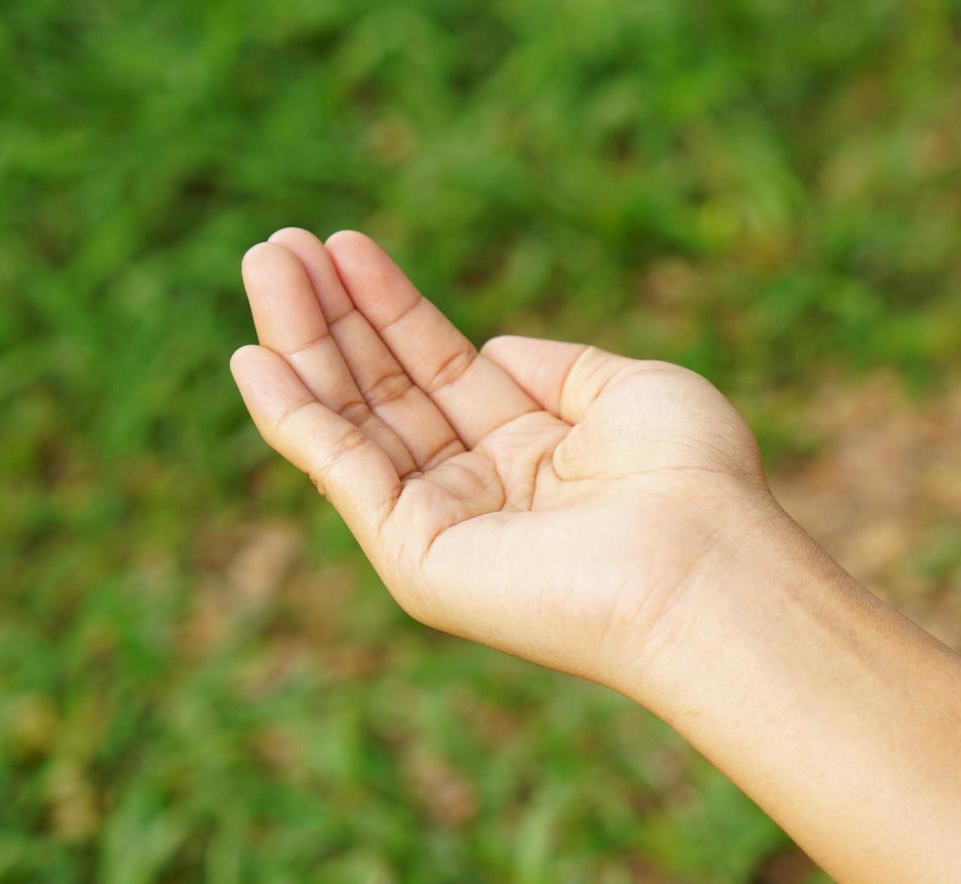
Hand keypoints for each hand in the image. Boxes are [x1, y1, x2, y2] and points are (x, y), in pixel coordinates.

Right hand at [231, 229, 780, 691]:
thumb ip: (555, 365)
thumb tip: (491, 351)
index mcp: (532, 451)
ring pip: (352, 422)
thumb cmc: (690, 475)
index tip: (342, 246)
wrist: (705, 558)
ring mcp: (446, 526)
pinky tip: (255, 360)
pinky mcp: (417, 561)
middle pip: (384, 389)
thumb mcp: (629, 388)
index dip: (390, 307)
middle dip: (330, 317)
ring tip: (263, 264)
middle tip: (276, 247)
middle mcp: (482, 489)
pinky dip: (296, 420)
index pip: (439, 369)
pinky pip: (343, 476)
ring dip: (301, 345)